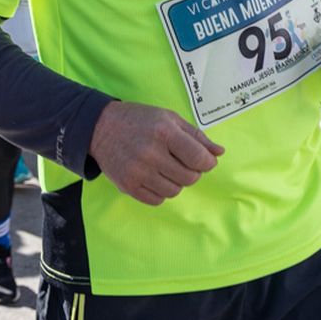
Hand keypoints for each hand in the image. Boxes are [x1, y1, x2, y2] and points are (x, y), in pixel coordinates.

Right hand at [87, 101, 223, 205]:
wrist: (101, 127)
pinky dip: (161, 191)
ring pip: (175, 191)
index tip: (205, 160)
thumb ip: (197, 136)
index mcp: (164, 133)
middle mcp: (151, 153)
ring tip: (167, 168)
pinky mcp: (128, 186)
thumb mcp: (170, 119)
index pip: (199, 158)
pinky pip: (157, 200)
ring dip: (176, 182)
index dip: (207, 162)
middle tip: (183, 162)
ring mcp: (138, 172)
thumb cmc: (140, 120)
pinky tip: (155, 177)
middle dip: (192, 172)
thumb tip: (219, 153)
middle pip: (189, 178)